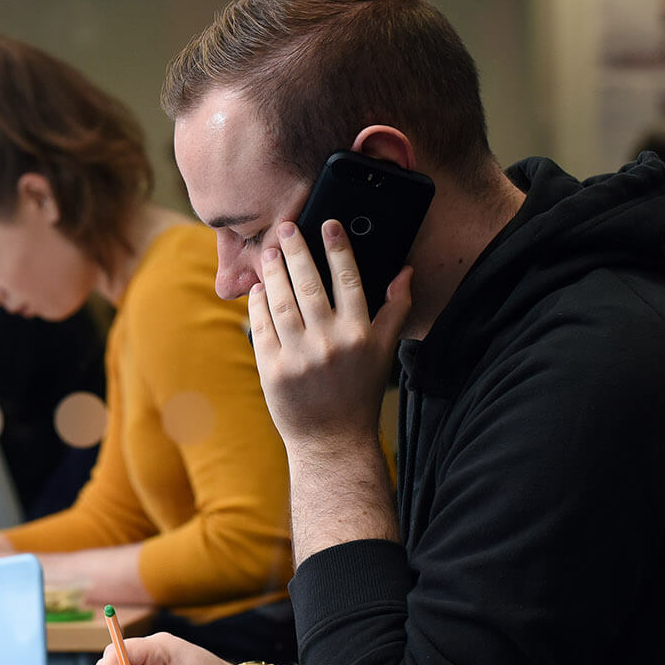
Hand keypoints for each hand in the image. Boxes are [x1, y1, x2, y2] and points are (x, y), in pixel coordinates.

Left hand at [248, 220, 410, 446]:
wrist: (332, 440)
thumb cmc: (359, 392)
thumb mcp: (384, 352)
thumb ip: (395, 309)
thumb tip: (405, 270)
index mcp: (359, 334)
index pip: (349, 280)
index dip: (339, 249)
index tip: (329, 224)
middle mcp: (329, 342)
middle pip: (310, 284)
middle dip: (297, 251)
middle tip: (286, 227)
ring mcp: (299, 356)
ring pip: (282, 302)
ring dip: (273, 273)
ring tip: (270, 252)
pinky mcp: (273, 370)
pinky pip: (261, 327)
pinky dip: (258, 304)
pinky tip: (258, 288)